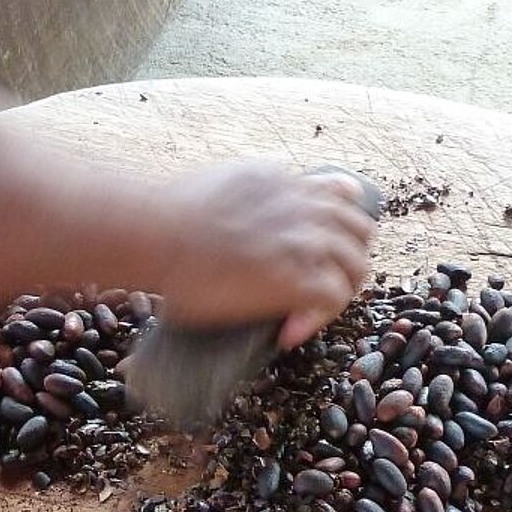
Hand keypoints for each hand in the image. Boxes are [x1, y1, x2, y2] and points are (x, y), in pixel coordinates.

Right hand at [148, 165, 373, 347]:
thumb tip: (241, 208)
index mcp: (281, 181)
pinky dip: (318, 319)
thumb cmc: (163, 217)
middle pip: (358, 228)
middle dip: (345, 257)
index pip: (337, 194)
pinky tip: (289, 331)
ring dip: (337, 289)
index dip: (334, 224)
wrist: (154, 234)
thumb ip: (245, 190)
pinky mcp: (299, 278)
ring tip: (308, 311)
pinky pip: (334, 299)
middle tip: (320, 283)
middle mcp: (302, 206)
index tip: (321, 244)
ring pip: (355, 265)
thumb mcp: (216, 182)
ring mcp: (305, 242)